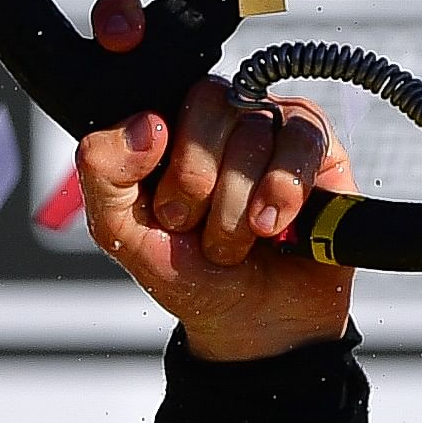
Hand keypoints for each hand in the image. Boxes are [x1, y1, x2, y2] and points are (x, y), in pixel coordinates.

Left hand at [79, 81, 354, 361]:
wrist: (250, 321)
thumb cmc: (187, 269)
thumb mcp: (120, 231)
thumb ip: (103, 171)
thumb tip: (147, 125)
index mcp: (170, 124)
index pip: (163, 101)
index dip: (165, 165)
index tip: (166, 212)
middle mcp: (223, 113)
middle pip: (210, 106)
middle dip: (198, 185)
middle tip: (197, 227)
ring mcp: (272, 124)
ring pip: (254, 131)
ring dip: (237, 207)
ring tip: (236, 239)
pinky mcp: (318, 146)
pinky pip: (302, 142)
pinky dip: (283, 194)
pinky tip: (273, 228)